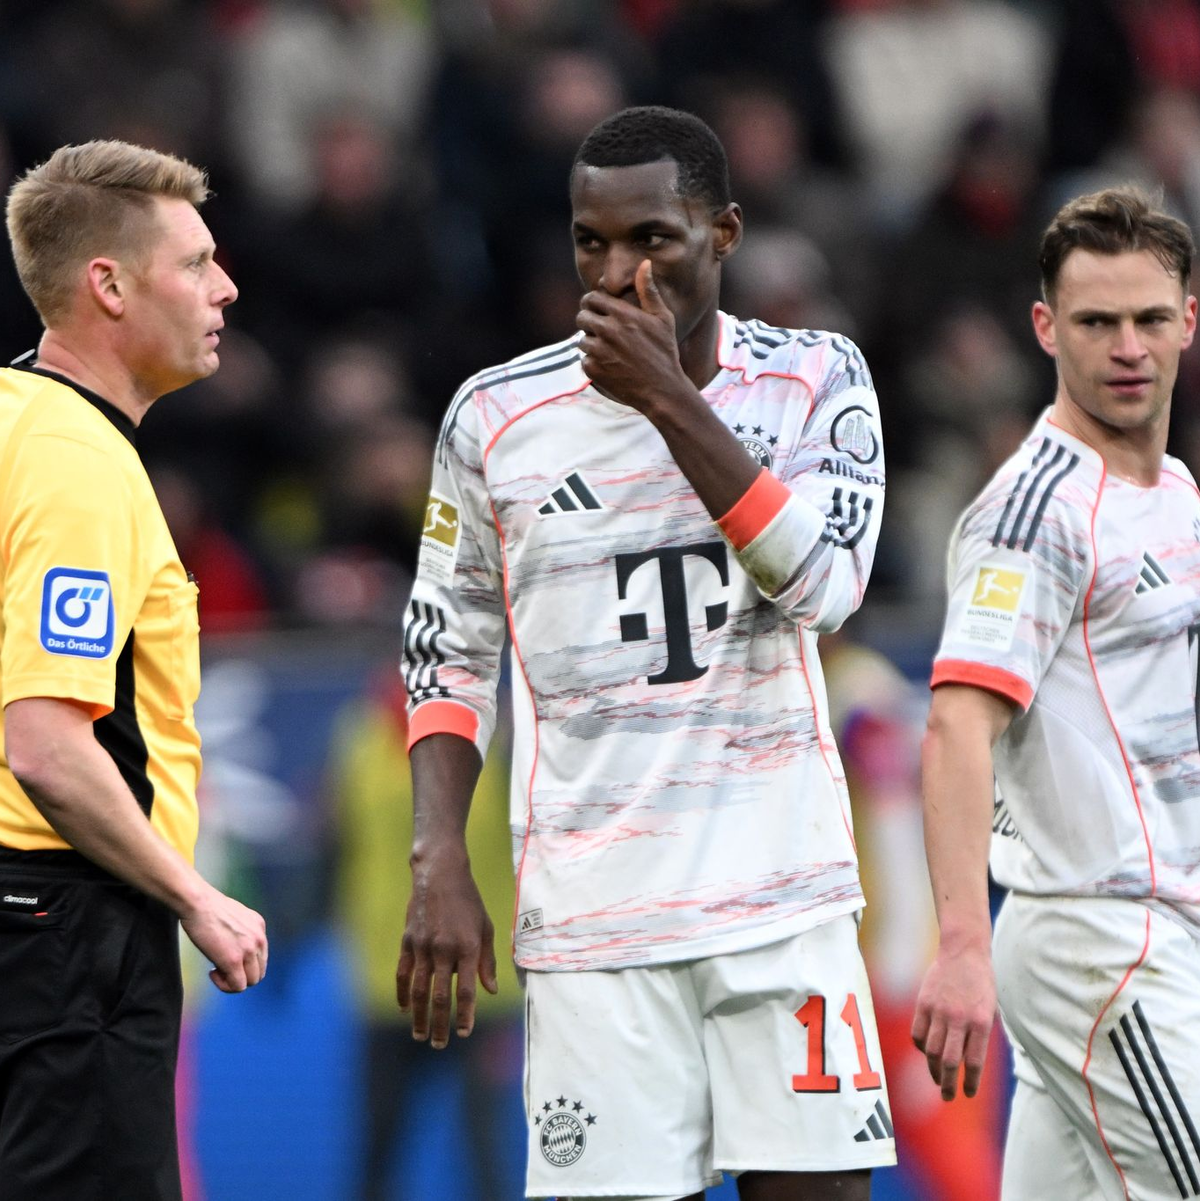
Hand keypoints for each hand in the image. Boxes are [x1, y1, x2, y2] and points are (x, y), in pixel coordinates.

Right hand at [179, 884, 268, 992]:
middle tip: (221, 969)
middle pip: (259, 972)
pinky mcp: (234, 961)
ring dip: (233, 982)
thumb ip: (241, 931)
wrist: (198, 903)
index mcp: (259, 927)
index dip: (244, 965)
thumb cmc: (208, 908)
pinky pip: (237, 986)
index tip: (227, 959)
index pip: (261, 957)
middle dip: (240, 976)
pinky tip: (212, 972)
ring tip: (216, 971)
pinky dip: (225, 985)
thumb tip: (235, 946)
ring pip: (250, 982)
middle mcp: (259, 939)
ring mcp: (248, 950)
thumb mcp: (234, 916)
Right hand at [396, 850, 497, 1048]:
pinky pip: (403, 974)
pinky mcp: (408, 941)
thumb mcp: (485, 927)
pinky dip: (403, 993)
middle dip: (440, 1024)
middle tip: (439, 1044)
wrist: (440, 874)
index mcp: (468, 948)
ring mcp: (423, 946)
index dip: (466, 1015)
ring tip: (420, 1036)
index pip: (467, 990)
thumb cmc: (468, 902)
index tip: (464, 1033)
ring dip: (419, 1016)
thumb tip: (491, 990)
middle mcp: (445, 949)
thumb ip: (487, 961)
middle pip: (441, 996)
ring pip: (419, 990)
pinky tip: (405, 1009)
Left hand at [576, 260, 689, 411]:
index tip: (597, 308)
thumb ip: (648, 290)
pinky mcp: (594, 369)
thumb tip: (644, 263)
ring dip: (591, 342)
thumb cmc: (665, 352)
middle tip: (600, 329)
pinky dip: (593, 362)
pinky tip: (610, 365)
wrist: (662, 390)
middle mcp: (608, 330)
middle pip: (582, 317)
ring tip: (609, 350)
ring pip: (581, 339)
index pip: (592, 298)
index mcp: (623, 314)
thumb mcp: (663, 318)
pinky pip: (584, 359)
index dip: (593, 302)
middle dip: (589, 320)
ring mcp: (599, 351)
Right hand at [911, 942, 995, 1099]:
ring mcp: (939, 1010)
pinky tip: (926, 1052)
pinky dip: (920, 1047)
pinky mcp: (923, 1002)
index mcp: (981, 1022)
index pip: (973, 1062)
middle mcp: (959, 1019)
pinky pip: (917, 1033)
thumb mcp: (989, 1009)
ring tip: (936, 1079)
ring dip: (932, 1069)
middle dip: (948, 1084)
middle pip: (949, 1061)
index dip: (969, 1082)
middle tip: (948, 1097)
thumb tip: (966, 1064)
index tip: (967, 1094)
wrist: (964, 951)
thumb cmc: (981, 983)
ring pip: (930, 1050)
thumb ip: (979, 1035)